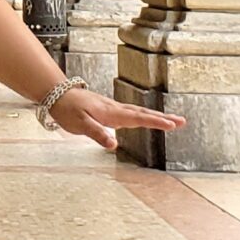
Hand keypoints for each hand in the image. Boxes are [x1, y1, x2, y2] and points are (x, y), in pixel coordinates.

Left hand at [48, 84, 185, 152]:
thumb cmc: (67, 109)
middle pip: (143, 114)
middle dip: (163, 118)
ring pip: (139, 112)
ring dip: (156, 116)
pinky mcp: (109, 109)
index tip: (172, 125)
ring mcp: (113, 108)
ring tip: (171, 121)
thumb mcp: (80, 124)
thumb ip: (97, 134)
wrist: (57, 94)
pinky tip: (146, 118)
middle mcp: (115, 109)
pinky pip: (131, 113)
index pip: (138, 119)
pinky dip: (143, 116)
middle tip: (182, 122)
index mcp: (112, 113)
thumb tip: (113, 145)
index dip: (156, 122)